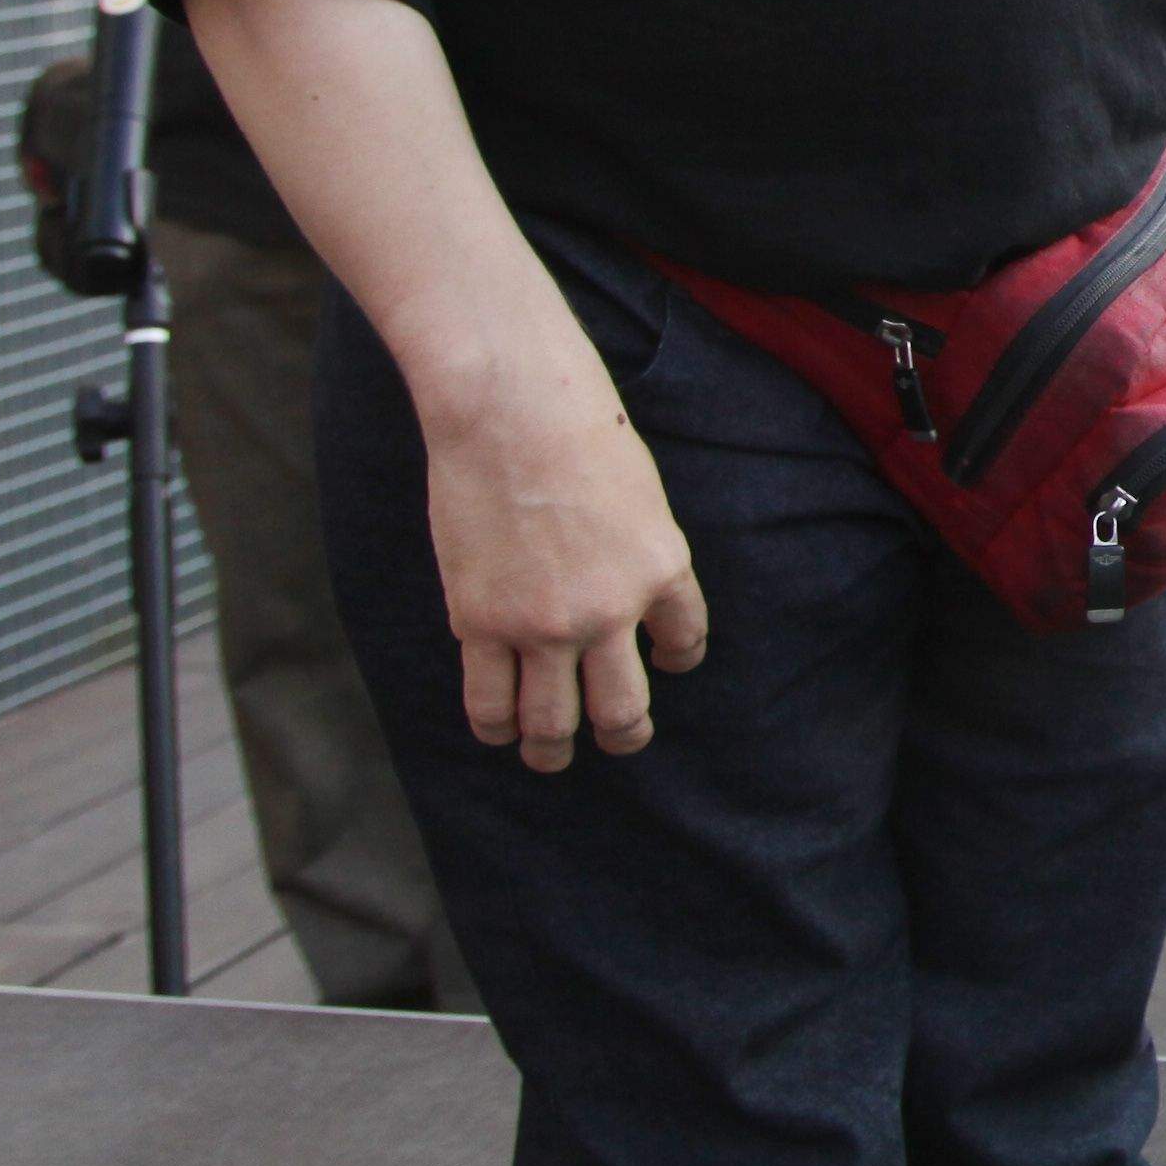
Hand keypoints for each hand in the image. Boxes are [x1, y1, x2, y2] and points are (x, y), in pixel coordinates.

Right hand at [422, 381, 711, 768]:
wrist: (510, 409)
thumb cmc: (577, 427)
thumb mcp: (639, 491)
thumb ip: (636, 550)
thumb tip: (624, 594)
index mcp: (663, 569)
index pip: (685, 641)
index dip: (677, 658)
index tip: (666, 664)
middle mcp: (610, 611)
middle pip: (623, 709)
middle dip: (623, 735)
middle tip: (619, 741)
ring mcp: (543, 624)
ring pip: (552, 723)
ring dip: (552, 748)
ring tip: (550, 755)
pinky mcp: (481, 622)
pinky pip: (490, 701)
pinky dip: (496, 724)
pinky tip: (499, 727)